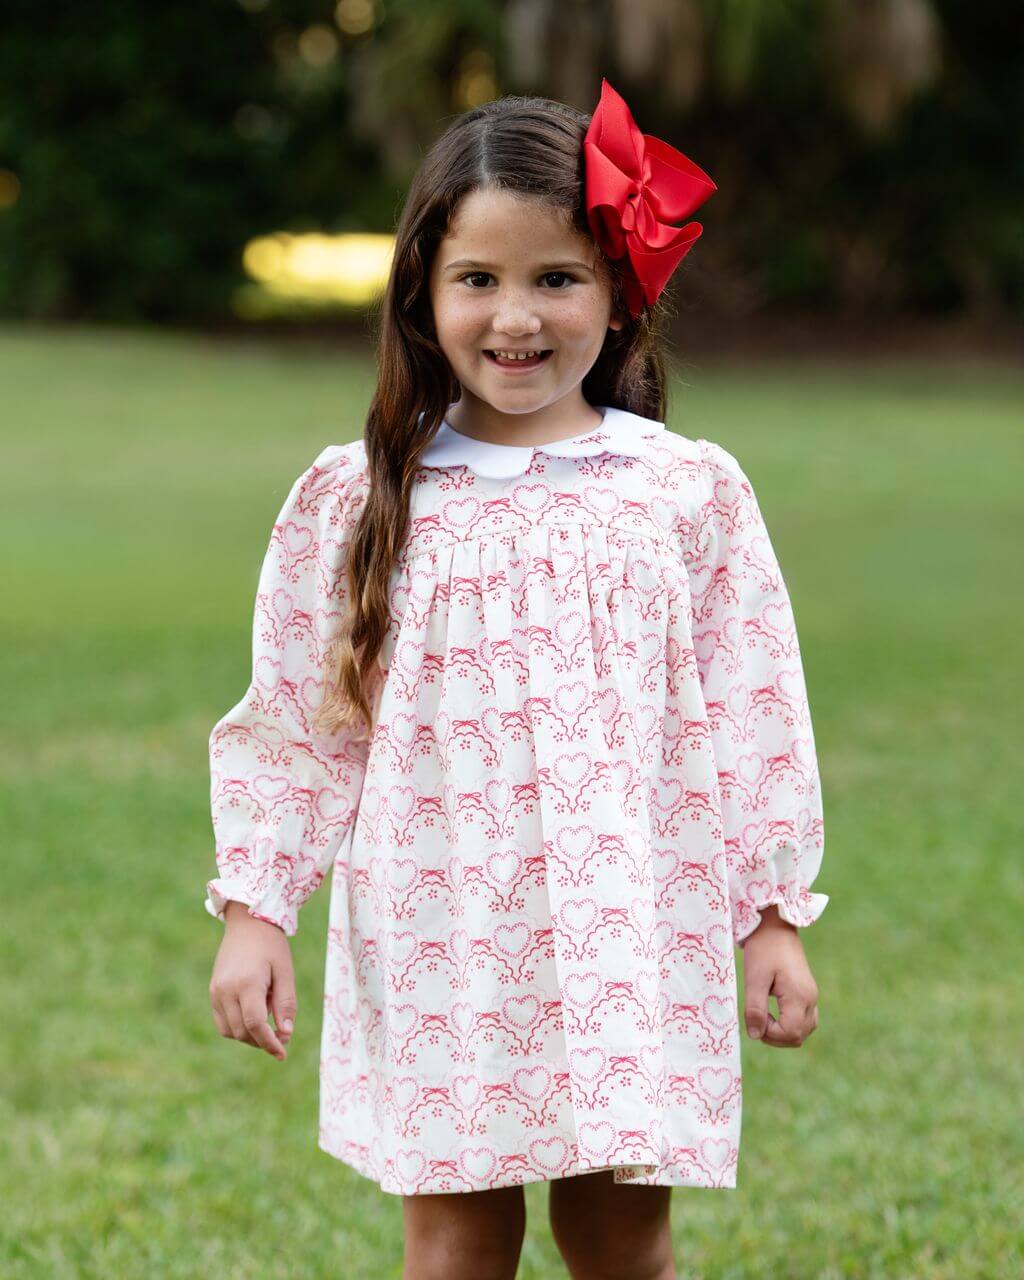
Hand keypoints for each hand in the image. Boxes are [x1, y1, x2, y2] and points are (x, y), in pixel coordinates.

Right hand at [209, 900, 296, 1060]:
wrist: (247, 922)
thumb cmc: (271, 945)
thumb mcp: (285, 971)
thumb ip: (286, 1003)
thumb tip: (286, 1035)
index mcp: (247, 983)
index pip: (255, 1024)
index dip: (269, 1043)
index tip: (282, 1053)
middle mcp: (226, 990)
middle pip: (242, 1031)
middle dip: (262, 1041)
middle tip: (281, 1037)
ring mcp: (216, 991)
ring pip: (230, 1030)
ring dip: (249, 1036)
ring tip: (268, 1022)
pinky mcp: (213, 991)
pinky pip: (222, 1021)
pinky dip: (237, 1028)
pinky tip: (253, 1018)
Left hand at [740, 905, 819, 1047]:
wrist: (775, 926)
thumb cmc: (763, 948)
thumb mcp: (754, 978)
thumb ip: (755, 1008)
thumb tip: (755, 1036)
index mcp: (799, 996)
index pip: (791, 1033)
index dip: (770, 1034)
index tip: (754, 1018)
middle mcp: (810, 999)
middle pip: (799, 1036)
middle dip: (775, 1037)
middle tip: (756, 1021)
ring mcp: (811, 996)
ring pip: (804, 1030)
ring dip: (783, 1033)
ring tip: (763, 1018)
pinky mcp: (807, 992)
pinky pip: (805, 1019)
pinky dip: (790, 1024)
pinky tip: (773, 1014)